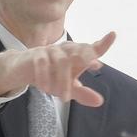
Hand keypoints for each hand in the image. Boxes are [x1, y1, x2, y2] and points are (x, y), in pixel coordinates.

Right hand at [0, 33, 115, 107]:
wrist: (23, 69)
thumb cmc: (51, 76)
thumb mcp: (68, 88)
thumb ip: (83, 93)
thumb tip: (100, 102)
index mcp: (76, 55)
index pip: (91, 49)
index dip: (103, 43)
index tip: (113, 35)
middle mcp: (65, 50)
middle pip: (79, 51)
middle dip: (86, 57)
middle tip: (92, 65)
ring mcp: (50, 51)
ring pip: (61, 62)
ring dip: (63, 81)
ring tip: (64, 98)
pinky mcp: (35, 55)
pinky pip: (42, 63)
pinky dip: (45, 76)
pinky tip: (47, 89)